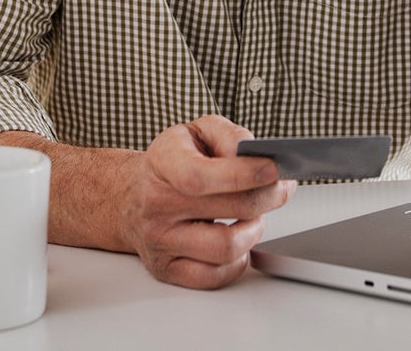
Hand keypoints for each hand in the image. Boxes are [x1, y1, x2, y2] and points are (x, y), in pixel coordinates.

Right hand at [117, 115, 296, 288]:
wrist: (130, 196)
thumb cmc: (172, 163)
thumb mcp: (195, 132)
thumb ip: (229, 136)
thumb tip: (258, 158)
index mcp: (162, 163)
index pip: (201, 176)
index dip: (244, 174)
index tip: (273, 169)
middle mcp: (156, 204)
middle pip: (231, 210)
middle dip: (269, 197)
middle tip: (280, 188)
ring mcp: (159, 241)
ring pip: (227, 248)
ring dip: (255, 230)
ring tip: (254, 215)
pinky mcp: (166, 269)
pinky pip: (216, 277)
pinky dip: (238, 260)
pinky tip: (237, 239)